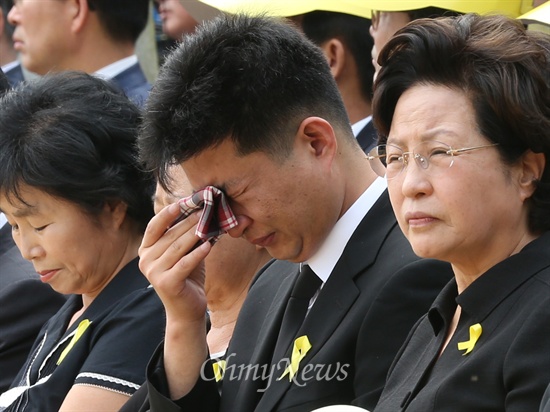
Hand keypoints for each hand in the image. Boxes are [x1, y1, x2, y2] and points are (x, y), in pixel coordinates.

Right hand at [139, 202, 211, 322]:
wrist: (186, 310)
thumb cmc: (186, 277)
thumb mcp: (185, 253)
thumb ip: (187, 236)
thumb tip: (201, 212)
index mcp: (146, 250)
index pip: (154, 227)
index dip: (167, 213)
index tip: (183, 202)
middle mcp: (145, 260)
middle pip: (169, 235)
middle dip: (189, 221)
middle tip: (205, 210)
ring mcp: (154, 273)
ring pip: (177, 248)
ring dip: (194, 234)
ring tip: (209, 224)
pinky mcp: (166, 283)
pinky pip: (184, 263)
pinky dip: (197, 253)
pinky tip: (209, 244)